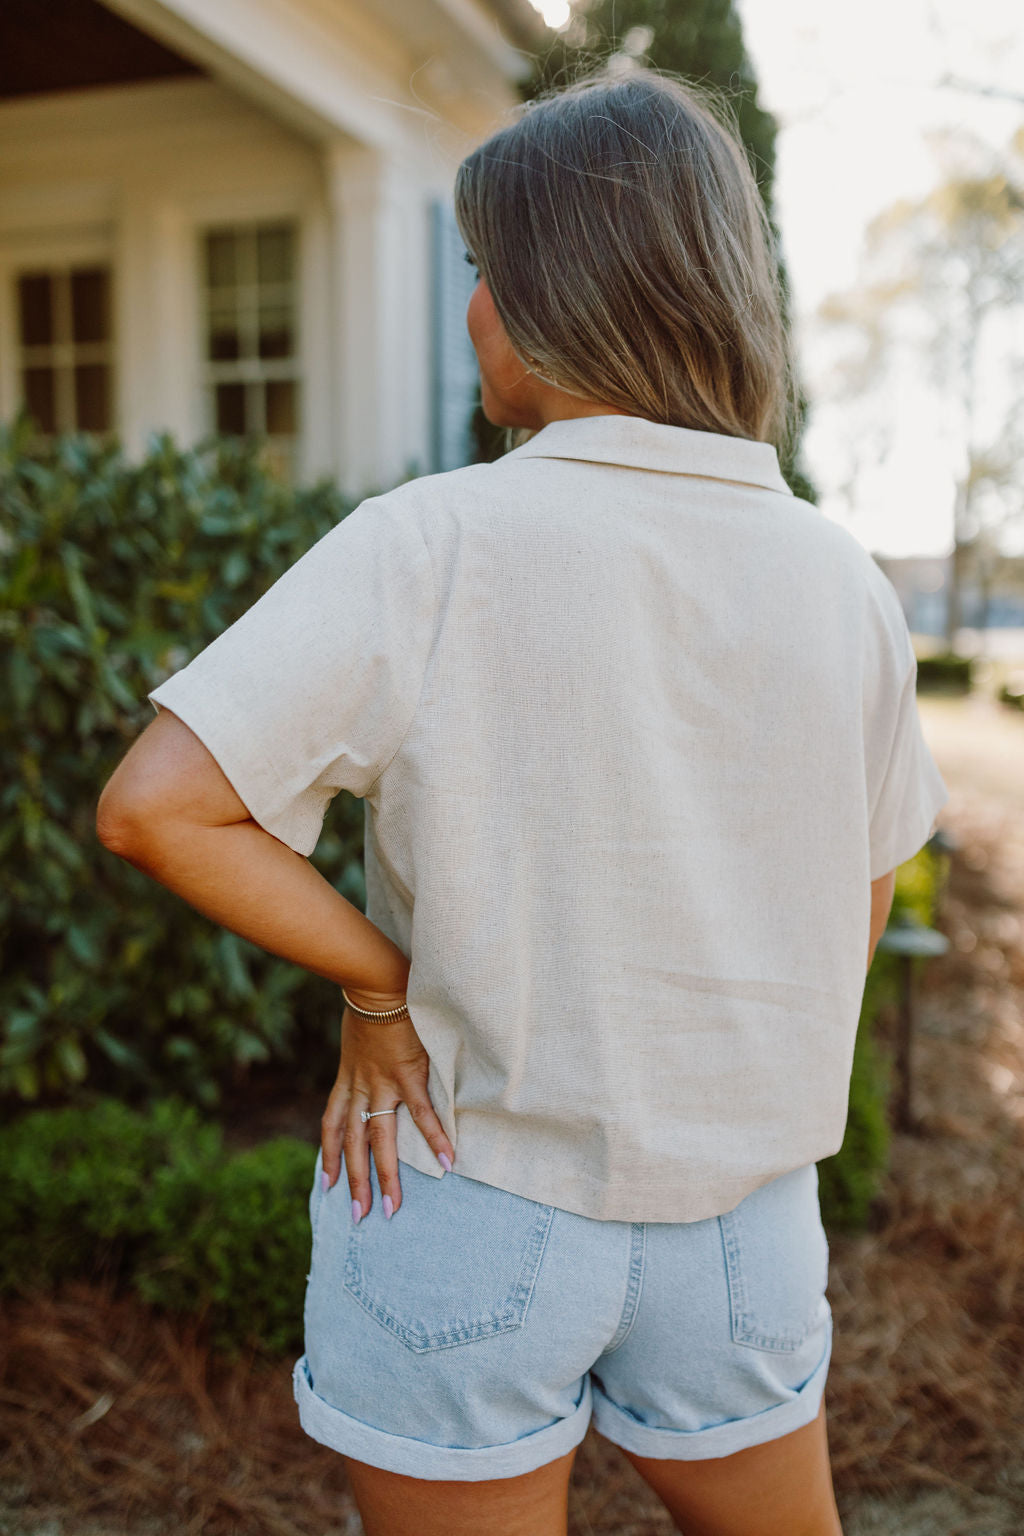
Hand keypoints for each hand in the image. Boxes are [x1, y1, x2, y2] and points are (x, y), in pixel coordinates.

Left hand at [320, 996, 454, 1221]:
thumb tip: (373, 1056)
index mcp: (348, 1079)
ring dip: (385, 1175)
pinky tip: (447, 1159)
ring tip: (393, 1207)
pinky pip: (422, 1112)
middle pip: (354, 1144)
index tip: (326, 1184)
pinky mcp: (408, 1073)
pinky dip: (434, 1136)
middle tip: (360, 1216)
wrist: (376, 982)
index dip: (328, 1156)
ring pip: (380, 1139)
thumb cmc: (370, 1001)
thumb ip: (364, 1053)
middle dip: (355, 1182)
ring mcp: (384, 1083)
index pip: (332, 1125)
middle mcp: (361, 1088)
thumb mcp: (356, 1035)